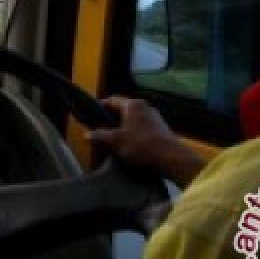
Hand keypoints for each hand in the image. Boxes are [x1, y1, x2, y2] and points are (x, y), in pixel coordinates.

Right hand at [86, 97, 205, 185]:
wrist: (172, 158)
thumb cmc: (143, 146)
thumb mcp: (116, 142)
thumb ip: (100, 136)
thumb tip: (87, 134)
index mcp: (133, 105)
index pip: (112, 100)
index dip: (100, 107)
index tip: (92, 116)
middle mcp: (144, 107)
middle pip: (123, 109)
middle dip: (111, 120)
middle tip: (101, 131)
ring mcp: (155, 117)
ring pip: (133, 119)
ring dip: (123, 128)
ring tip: (115, 140)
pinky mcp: (161, 128)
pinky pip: (142, 127)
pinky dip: (134, 133)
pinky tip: (131, 146)